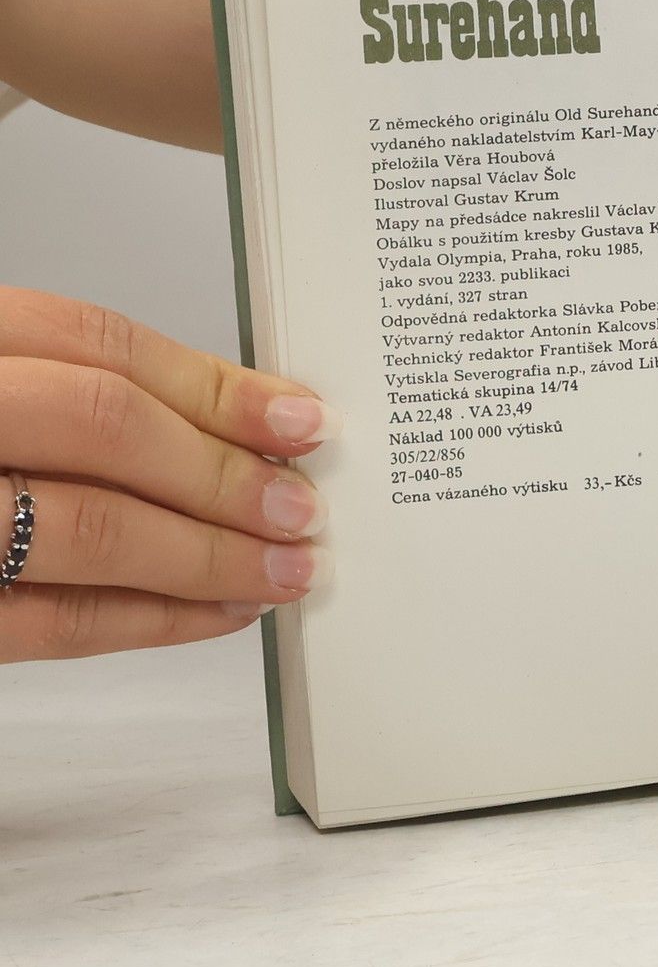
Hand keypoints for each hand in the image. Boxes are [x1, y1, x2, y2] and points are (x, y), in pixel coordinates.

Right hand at [0, 288, 336, 659]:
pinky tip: (216, 615)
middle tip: (301, 507)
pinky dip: (147, 621)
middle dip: (221, 471)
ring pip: (83, 529)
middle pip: (102, 427)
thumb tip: (235, 416)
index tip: (299, 418)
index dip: (213, 384)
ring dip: (204, 556)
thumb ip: (68, 389)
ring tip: (283, 569)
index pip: (94, 345)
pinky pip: (47, 622)